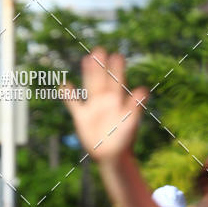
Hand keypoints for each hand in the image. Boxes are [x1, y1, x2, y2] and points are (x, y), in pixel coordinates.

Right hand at [66, 48, 148, 163]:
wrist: (112, 156)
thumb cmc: (124, 141)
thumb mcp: (131, 122)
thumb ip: (135, 106)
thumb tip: (144, 89)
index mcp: (119, 100)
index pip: (118, 80)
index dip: (117, 68)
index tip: (116, 55)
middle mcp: (106, 101)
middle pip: (102, 79)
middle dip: (101, 66)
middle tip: (99, 50)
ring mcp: (93, 108)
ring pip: (89, 86)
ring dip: (88, 74)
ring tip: (86, 59)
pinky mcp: (82, 118)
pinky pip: (73, 103)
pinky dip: (68, 95)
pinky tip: (64, 85)